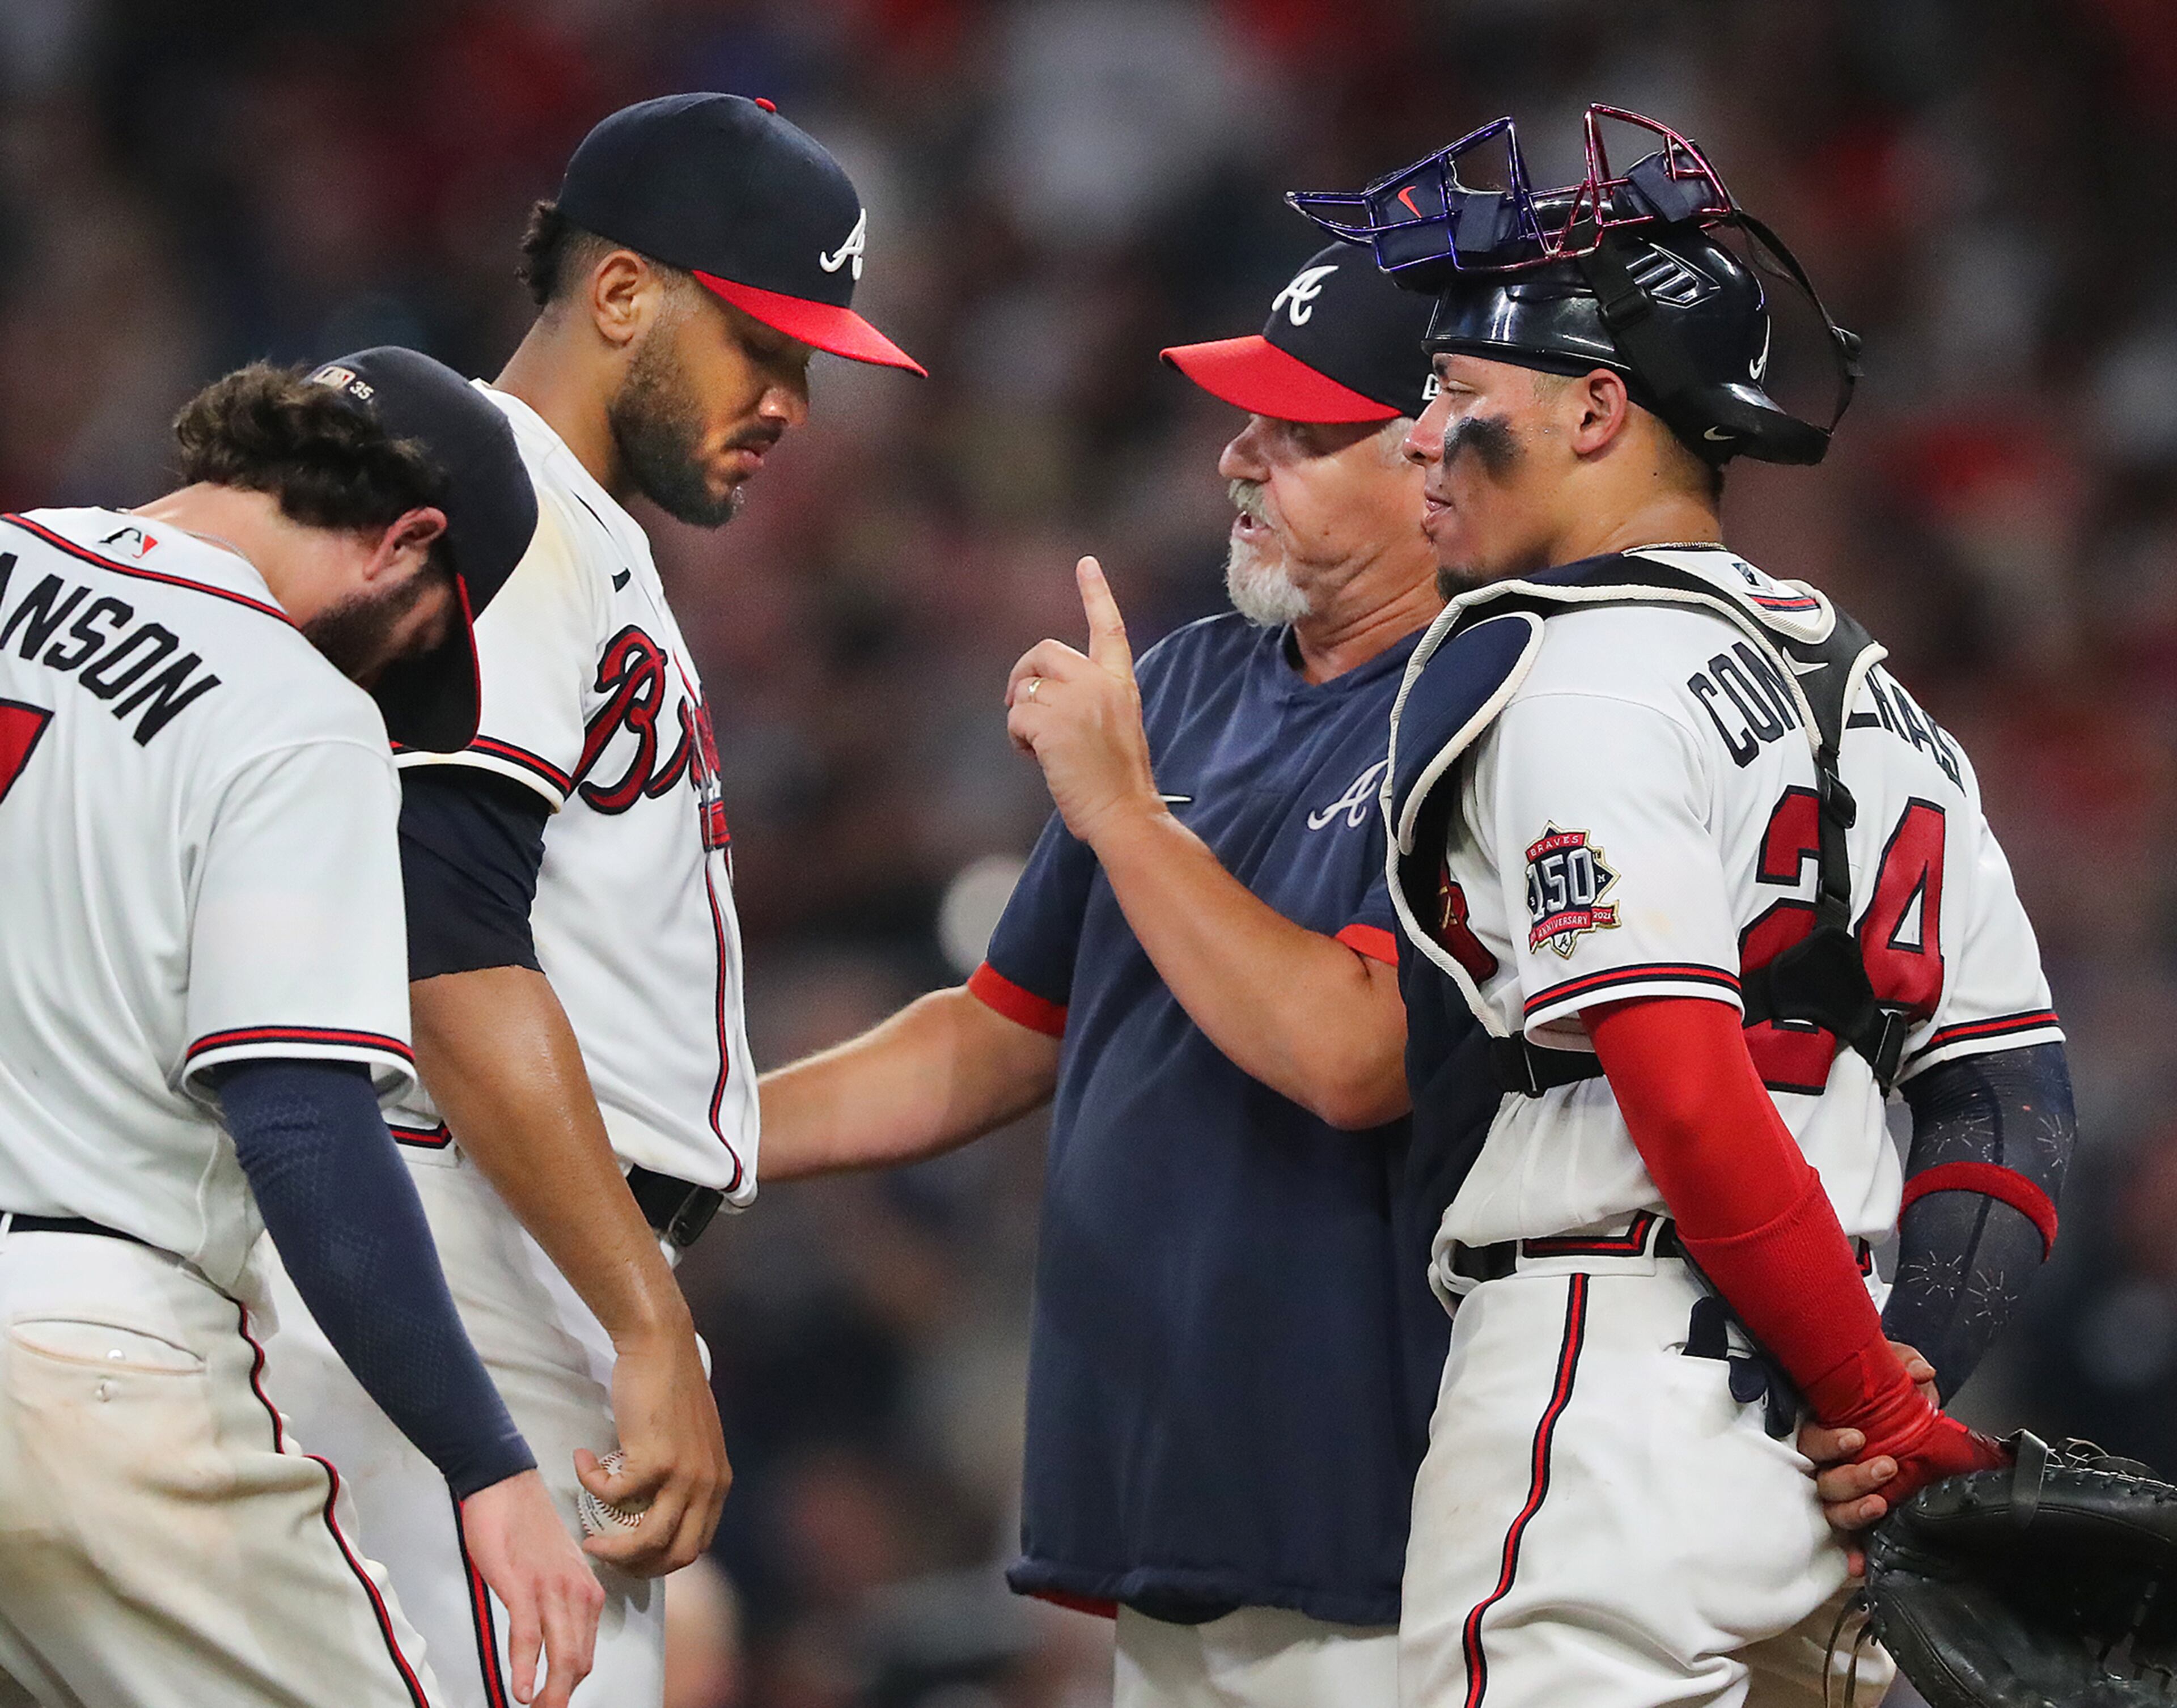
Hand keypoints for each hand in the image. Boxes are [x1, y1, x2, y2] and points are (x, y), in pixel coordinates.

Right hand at [459, 1469, 602, 1707]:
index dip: (569, 1684)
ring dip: (549, 1693)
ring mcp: (553, 1591)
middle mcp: (579, 1594)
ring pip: (560, 1655)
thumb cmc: (525, 1529)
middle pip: (577, 1662)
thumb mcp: (552, 1572)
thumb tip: (548, 1643)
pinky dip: (525, 1667)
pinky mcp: (523, 1586)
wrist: (506, 1486)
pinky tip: (521, 1689)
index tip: (554, 1700)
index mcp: (587, 1592)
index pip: (586, 1653)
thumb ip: (557, 1606)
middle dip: (562, 1696)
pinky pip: (528, 1636)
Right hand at [580, 1317, 730, 1577]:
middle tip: (611, 1555)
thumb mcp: (693, 1442)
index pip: (697, 1544)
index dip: (663, 1559)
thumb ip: (684, 1476)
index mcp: (719, 1483)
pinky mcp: (654, 1460)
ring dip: (614, 1549)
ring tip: (590, 1539)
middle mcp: (707, 1484)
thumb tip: (656, 1509)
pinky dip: (592, 1484)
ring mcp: (683, 1475)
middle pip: (677, 1553)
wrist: (662, 1347)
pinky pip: (613, 1495)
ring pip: (648, 1541)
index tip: (634, 1554)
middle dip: (640, 1567)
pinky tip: (583, 1462)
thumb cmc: (672, 1389)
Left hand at [1005, 557, 1163, 847]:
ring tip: (1037, 748)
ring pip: (1025, 690)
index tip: (1087, 564)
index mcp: (1120, 683)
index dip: (1096, 593)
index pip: (1109, 628)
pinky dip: (1017, 738)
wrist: (1125, 813)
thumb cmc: (1115, 782)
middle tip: (1017, 704)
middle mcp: (1100, 684)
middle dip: (1022, 673)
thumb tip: (1039, 693)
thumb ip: (1088, 700)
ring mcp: (1077, 701)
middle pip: (1044, 650)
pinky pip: (1015, 716)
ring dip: (1021, 718)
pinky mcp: (1053, 724)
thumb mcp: (1114, 727)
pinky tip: (1033, 758)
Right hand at [1803, 1341, 1938, 1535]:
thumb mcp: (1890, 1369)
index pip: (1811, 1441)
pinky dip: (1850, 1554)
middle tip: (1887, 1466)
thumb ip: (1902, 1362)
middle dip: (1852, 1477)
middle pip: (1820, 1479)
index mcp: (1823, 1426)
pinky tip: (1858, 1567)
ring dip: (1854, 1510)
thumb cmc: (1880, 1390)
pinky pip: (1845, 1538)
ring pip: (1830, 1509)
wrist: (1898, 1414)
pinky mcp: (1854, 1513)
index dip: (1829, 1444)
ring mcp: (1836, 1492)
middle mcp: (1824, 1463)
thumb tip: (1919, 1373)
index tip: (1858, 1439)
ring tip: (1882, 1503)